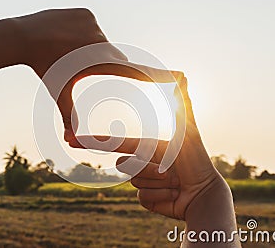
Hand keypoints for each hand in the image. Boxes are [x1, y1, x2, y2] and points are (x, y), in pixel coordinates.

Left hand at [14, 8, 181, 140]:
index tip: (180, 77)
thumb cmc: (44, 68)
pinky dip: (82, 33)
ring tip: (66, 49)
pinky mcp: (87, 14)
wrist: (24, 37)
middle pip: (114, 59)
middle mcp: (102, 45)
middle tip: (77, 62)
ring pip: (101, 42)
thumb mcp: (59, 93)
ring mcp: (95, 26)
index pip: (137, 73)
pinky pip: (91, 27)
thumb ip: (69, 115)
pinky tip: (64, 34)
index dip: (160, 76)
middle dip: (102, 65)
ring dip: (89, 49)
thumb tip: (70, 140)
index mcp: (100, 66)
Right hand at [69, 76, 229, 220]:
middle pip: (124, 166)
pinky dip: (158, 197)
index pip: (115, 143)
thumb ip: (182, 106)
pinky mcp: (147, 199)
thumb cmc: (197, 161)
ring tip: (174, 181)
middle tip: (168, 170)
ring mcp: (144, 182)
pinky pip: (141, 198)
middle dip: (145, 168)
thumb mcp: (188, 131)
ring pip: (133, 183)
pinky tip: (173, 195)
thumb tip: (184, 76)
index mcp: (147, 147)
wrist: (204, 195)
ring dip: (155, 182)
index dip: (91, 142)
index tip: (70, 140)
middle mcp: (144, 163)